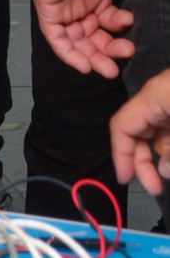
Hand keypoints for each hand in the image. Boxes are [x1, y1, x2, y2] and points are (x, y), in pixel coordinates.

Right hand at [112, 69, 169, 195]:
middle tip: (155, 187)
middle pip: (137, 130)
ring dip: (159, 156)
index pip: (122, 125)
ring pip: (156, 132)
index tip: (124, 179)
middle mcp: (158, 97)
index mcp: (153, 96)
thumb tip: (163, 169)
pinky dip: (168, 146)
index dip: (119, 153)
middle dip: (142, 159)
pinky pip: (168, 130)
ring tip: (167, 174)